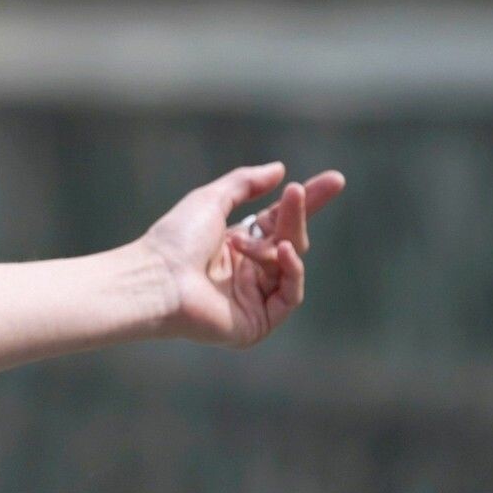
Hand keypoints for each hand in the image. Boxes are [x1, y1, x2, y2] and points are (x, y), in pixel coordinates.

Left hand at [138, 162, 345, 348]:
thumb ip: (244, 184)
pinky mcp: (258, 323)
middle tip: (298, 192)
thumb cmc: (176, 240)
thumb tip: (279, 170)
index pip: (278, 222)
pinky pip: (290, 295)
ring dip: (284, 242)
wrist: (157, 278)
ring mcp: (253, 298)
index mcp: (233, 245)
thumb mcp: (211, 200)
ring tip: (266, 235)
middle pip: (288, 239)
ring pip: (291, 264)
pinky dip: (293, 272)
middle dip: (296, 215)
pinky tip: (283, 253)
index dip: (304, 203)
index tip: (334, 181)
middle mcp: (245, 272)